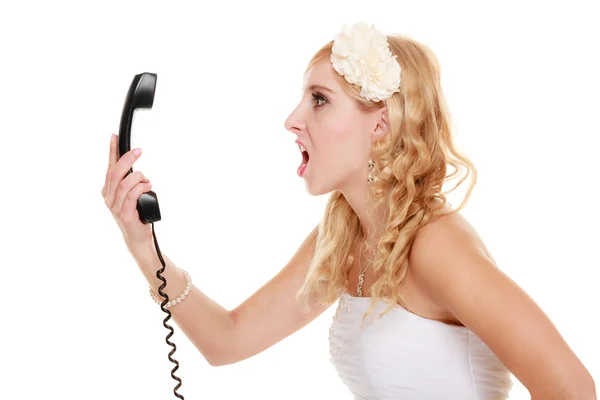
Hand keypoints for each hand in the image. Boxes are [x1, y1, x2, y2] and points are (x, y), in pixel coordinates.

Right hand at [102, 133, 152, 248]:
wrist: (137, 238)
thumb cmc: (137, 216)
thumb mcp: (132, 196)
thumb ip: (132, 183)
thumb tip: (139, 169)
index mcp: (108, 190)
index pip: (109, 167)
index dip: (112, 151)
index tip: (114, 136)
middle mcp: (108, 197)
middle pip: (115, 172)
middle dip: (127, 159)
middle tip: (139, 151)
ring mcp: (114, 206)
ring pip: (123, 183)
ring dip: (138, 178)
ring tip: (147, 180)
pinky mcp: (124, 214)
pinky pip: (131, 195)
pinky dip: (140, 188)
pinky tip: (147, 187)